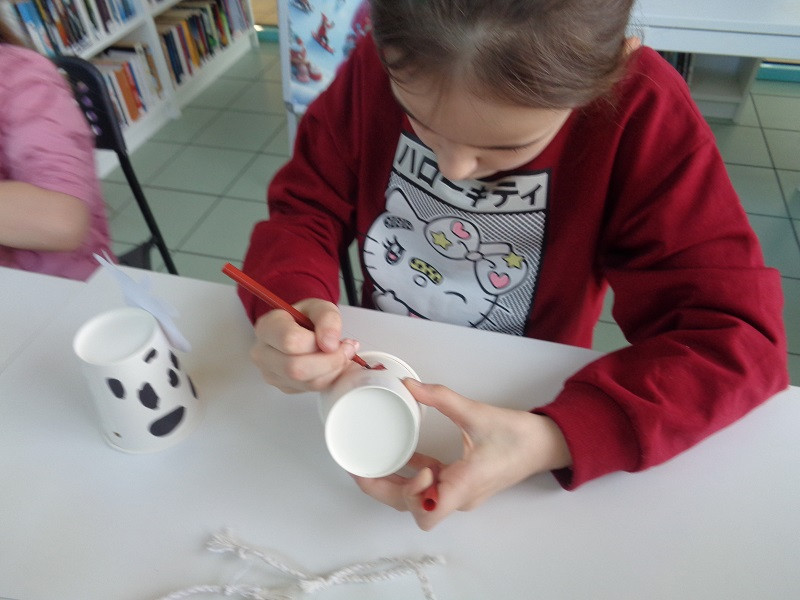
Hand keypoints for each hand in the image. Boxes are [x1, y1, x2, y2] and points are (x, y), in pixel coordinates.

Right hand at [249, 298, 359, 392]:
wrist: (300, 329)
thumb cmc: (306, 317)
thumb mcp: (320, 307)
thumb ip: (328, 319)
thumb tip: (330, 344)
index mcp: (268, 327)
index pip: (290, 341)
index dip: (319, 343)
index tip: (337, 341)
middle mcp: (263, 352)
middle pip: (295, 368)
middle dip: (329, 362)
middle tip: (347, 350)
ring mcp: (271, 373)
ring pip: (306, 383)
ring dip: (332, 371)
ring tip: (342, 355)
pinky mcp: (284, 387)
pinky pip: (311, 389)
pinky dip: (329, 378)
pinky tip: (331, 364)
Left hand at [353, 379, 571, 529]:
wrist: (547, 444)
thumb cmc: (518, 435)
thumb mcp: (477, 413)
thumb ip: (440, 398)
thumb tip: (409, 384)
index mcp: (463, 486)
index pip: (426, 513)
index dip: (408, 495)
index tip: (410, 468)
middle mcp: (458, 497)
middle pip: (411, 508)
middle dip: (383, 490)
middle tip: (359, 467)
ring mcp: (460, 493)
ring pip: (417, 499)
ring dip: (394, 483)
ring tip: (370, 462)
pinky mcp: (462, 484)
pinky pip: (430, 486)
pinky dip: (412, 474)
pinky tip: (401, 455)